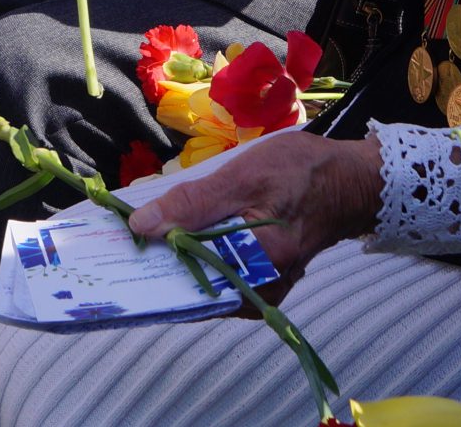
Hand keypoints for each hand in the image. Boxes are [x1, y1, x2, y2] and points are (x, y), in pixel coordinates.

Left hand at [125, 132, 379, 291]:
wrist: (351, 182)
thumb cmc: (301, 171)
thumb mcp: (244, 174)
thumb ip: (193, 202)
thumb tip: (141, 225)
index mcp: (259, 262)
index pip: (189, 282)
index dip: (146, 274)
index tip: (110, 260)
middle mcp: (261, 288)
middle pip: (192, 290)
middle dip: (153, 270)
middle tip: (115, 249)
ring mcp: (264, 289)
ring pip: (204, 285)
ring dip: (171, 264)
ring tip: (134, 244)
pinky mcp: (263, 280)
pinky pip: (219, 277)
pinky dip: (194, 260)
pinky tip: (171, 241)